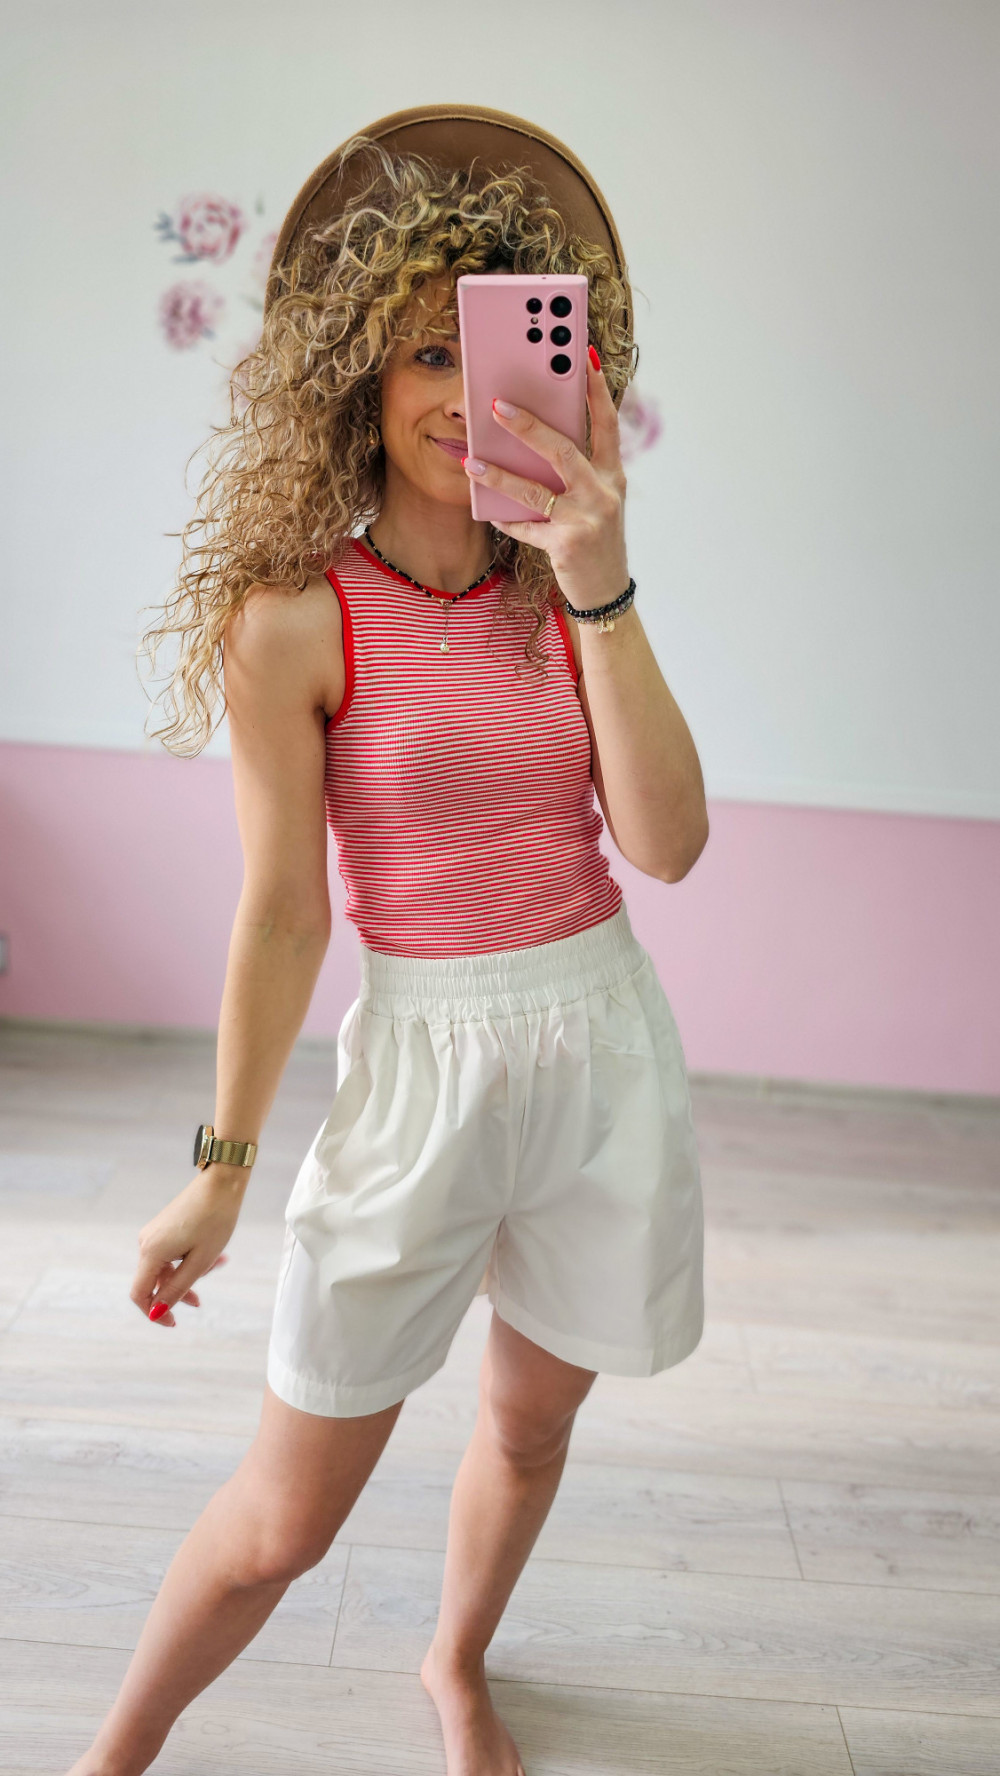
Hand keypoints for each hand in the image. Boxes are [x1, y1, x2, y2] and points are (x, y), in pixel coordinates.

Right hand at [132, 1169, 241, 1326]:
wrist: (221, 1182)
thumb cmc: (215, 1221)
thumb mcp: (200, 1261)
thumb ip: (177, 1289)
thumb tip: (157, 1312)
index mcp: (151, 1252)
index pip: (140, 1294)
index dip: (153, 1312)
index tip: (173, 1322)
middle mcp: (146, 1242)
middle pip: (154, 1282)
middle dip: (178, 1291)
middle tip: (200, 1300)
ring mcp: (154, 1233)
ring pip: (165, 1268)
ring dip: (188, 1274)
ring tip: (217, 1265)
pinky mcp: (163, 1227)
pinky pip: (170, 1254)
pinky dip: (187, 1260)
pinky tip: (213, 1256)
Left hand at [463, 346, 629, 611]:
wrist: (605, 589)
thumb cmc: (595, 537)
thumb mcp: (596, 499)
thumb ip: (576, 470)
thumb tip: (534, 438)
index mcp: (613, 475)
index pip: (606, 424)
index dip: (596, 391)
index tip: (582, 358)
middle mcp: (603, 493)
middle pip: (563, 450)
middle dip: (529, 426)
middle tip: (497, 405)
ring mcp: (586, 520)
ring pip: (536, 491)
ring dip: (500, 475)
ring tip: (472, 461)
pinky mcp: (566, 546)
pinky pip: (526, 527)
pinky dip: (505, 519)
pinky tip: (486, 509)